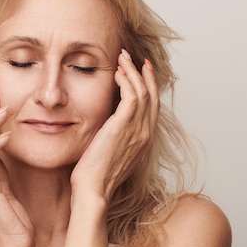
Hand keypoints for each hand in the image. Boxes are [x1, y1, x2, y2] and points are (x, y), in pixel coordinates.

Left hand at [70, 49, 158, 204]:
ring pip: (143, 92)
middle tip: (136, 58)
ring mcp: (138, 131)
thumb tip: (109, 124)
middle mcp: (146, 134)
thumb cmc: (96, 176)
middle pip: (152, 96)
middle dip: (145, 74)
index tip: (141, 71)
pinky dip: (127, 80)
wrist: (93, 190)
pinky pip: (132, 95)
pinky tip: (117, 72)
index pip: (152, 107)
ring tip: (123, 57)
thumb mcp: (111, 153)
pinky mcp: (124, 127)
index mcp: (145, 140)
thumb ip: (116, 137)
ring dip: (133, 71)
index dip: (149, 86)